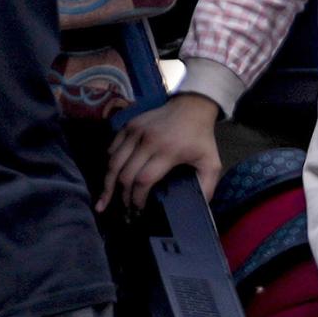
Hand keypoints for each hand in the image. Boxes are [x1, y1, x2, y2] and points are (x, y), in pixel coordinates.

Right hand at [100, 94, 223, 213]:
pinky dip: (110, 165)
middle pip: (124, 174)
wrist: (192, 107)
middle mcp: (147, 140)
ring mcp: (135, 131)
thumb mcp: (211, 163)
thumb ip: (207, 187)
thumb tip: (200, 209)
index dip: (137, 198)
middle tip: (125, 208)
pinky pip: (112, 149)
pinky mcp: (128, 125)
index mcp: (167, 151)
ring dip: (109, 183)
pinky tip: (111, 178)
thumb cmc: (201, 138)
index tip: (139, 209)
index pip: (143, 179)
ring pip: (113, 162)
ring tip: (106, 199)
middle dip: (122, 196)